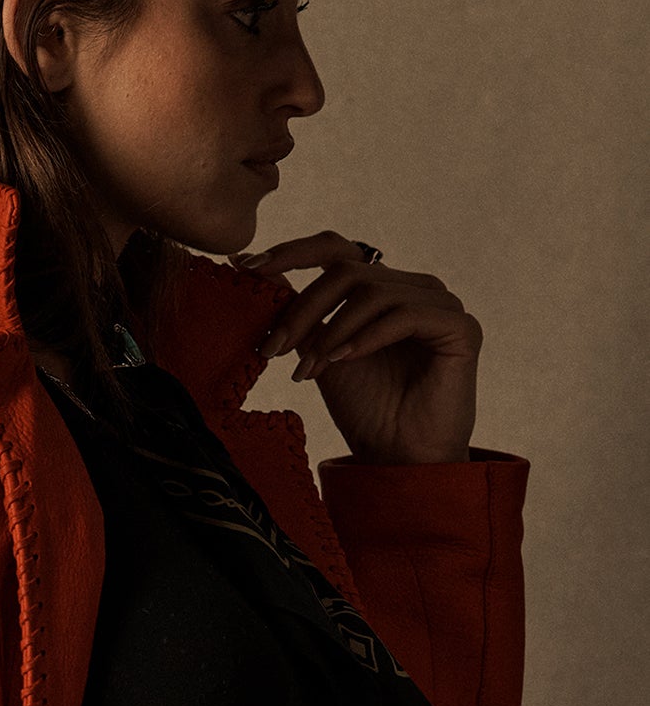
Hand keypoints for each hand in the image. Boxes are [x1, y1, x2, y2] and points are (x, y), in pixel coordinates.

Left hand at [241, 232, 481, 463]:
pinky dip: (367, 336)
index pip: (335, 250)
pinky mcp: (460, 326)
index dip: (291, 252)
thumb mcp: (319, 352)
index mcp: (380, 288)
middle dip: (303, 309)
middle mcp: (413, 287)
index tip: (246, 266)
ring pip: (372, 291)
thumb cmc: (363, 407)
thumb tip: (262, 271)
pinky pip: (406, 314)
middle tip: (274, 349)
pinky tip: (344, 359)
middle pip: (347, 270)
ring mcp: (439, 303)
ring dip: (332, 331)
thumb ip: (300, 313)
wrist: (398, 455)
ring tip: (311, 369)